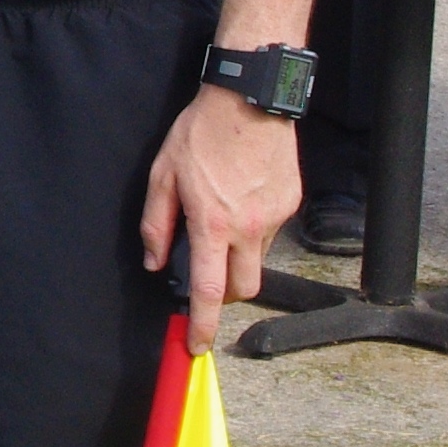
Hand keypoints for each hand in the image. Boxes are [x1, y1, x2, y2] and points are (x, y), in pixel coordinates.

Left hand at [140, 84, 302, 352]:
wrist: (250, 100)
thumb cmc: (200, 135)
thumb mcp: (162, 177)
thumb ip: (156, 225)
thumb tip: (155, 263)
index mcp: (213, 224)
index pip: (210, 290)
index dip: (203, 324)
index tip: (199, 345)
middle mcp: (249, 227)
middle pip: (244, 288)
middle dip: (225, 297)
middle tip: (206, 282)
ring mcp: (275, 216)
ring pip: (258, 258)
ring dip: (238, 256)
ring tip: (220, 219)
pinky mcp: (292, 203)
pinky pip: (271, 231)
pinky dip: (253, 229)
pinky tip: (241, 200)